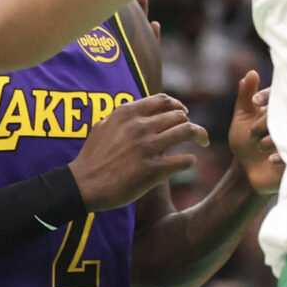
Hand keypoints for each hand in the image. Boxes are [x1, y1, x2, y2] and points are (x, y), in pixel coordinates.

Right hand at [69, 93, 206, 210]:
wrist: (81, 186)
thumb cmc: (91, 158)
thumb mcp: (103, 127)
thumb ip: (123, 116)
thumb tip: (141, 109)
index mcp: (128, 114)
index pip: (164, 100)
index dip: (179, 105)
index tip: (185, 113)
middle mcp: (140, 127)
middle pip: (180, 116)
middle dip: (192, 123)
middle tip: (197, 133)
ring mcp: (147, 148)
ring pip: (188, 131)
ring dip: (201, 135)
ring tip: (205, 141)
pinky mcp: (152, 170)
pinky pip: (183, 160)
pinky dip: (190, 160)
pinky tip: (189, 163)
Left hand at [227, 70, 283, 195]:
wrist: (248, 174)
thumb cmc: (245, 143)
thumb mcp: (243, 118)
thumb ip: (245, 96)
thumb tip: (250, 73)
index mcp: (281, 109)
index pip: (280, 94)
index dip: (268, 96)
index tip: (254, 103)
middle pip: (285, 113)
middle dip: (266, 121)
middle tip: (253, 132)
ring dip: (272, 139)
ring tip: (261, 147)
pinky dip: (282, 155)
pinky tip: (271, 159)